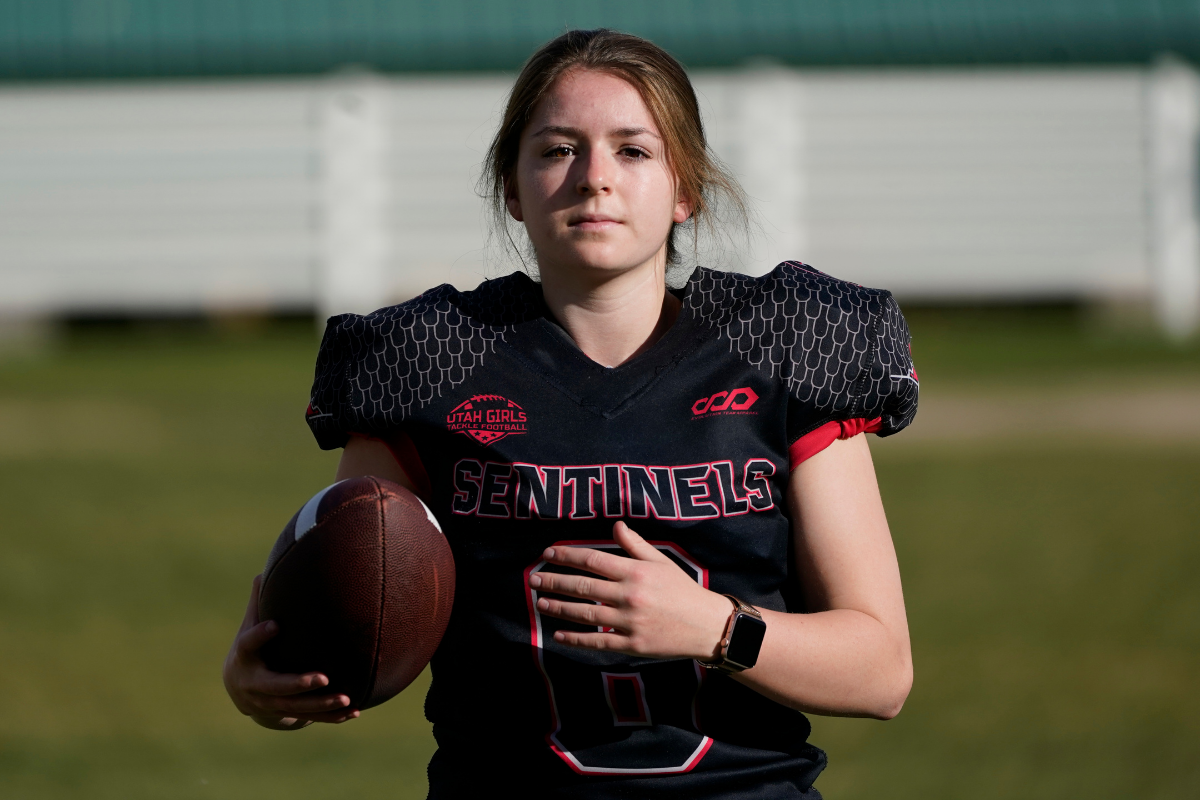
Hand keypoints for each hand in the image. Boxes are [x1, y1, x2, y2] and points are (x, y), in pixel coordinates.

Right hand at [222, 575, 359, 727]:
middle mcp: (255, 685)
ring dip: (321, 705)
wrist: (240, 690)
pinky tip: (353, 712)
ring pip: (297, 708)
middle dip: (300, 684)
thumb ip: (258, 603)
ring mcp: (270, 704)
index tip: (275, 624)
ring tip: (346, 698)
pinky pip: (310, 717)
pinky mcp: (286, 714)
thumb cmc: (251, 649)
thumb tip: (264, 569)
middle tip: (323, 677)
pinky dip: (331, 717)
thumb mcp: (248, 626)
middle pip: (277, 687)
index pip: (249, 644)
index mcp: (245, 659)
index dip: (260, 635)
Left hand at [528, 521, 732, 659]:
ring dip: (558, 608)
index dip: (567, 555)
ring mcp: (630, 621)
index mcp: (636, 571)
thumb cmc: (682, 590)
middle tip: (533, 579)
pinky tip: (557, 634)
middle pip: (583, 585)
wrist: (707, 625)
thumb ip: (635, 545)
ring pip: (585, 614)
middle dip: (554, 581)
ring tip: (539, 603)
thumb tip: (615, 525)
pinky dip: (575, 638)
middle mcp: (630, 594)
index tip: (547, 554)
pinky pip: (598, 641)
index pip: (593, 559)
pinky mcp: (632, 645)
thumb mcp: (661, 562)